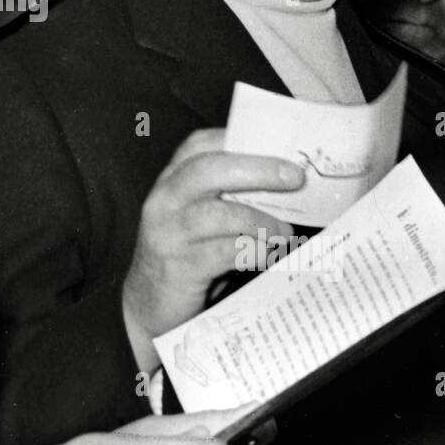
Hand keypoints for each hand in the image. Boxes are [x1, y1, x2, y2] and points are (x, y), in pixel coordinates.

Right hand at [123, 128, 304, 350]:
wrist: (149, 306)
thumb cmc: (186, 254)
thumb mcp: (199, 217)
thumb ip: (227, 196)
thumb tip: (285, 181)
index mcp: (171, 181)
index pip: (199, 144)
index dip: (237, 138)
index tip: (277, 143)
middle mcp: (164, 200)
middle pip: (208, 169)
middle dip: (258, 169)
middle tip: (295, 177)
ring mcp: (167, 232)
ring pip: (219, 214)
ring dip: (262, 221)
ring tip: (285, 232)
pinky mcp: (178, 266)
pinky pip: (224, 252)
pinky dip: (254, 251)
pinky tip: (268, 254)